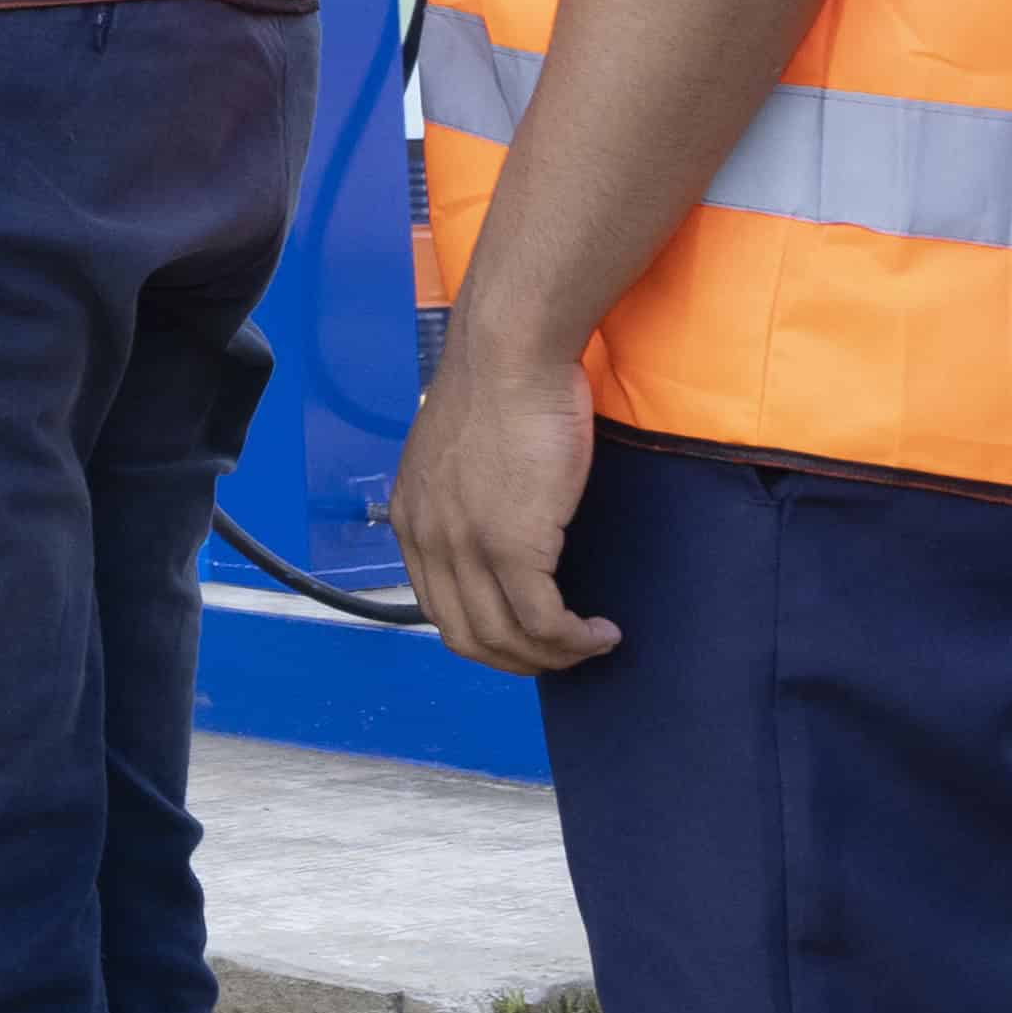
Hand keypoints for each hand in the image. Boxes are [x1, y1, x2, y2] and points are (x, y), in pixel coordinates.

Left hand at [393, 329, 621, 674]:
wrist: (511, 353)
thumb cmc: (500, 390)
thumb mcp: (460, 456)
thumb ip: (465, 500)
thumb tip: (497, 526)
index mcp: (410, 519)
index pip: (436, 607)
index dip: (484, 633)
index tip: (525, 634)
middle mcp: (427, 539)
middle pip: (464, 636)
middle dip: (517, 659)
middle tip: (561, 654)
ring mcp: (466, 545)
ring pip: (504, 637)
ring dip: (552, 656)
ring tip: (591, 644)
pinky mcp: (512, 544)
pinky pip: (542, 620)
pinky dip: (574, 639)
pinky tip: (601, 632)